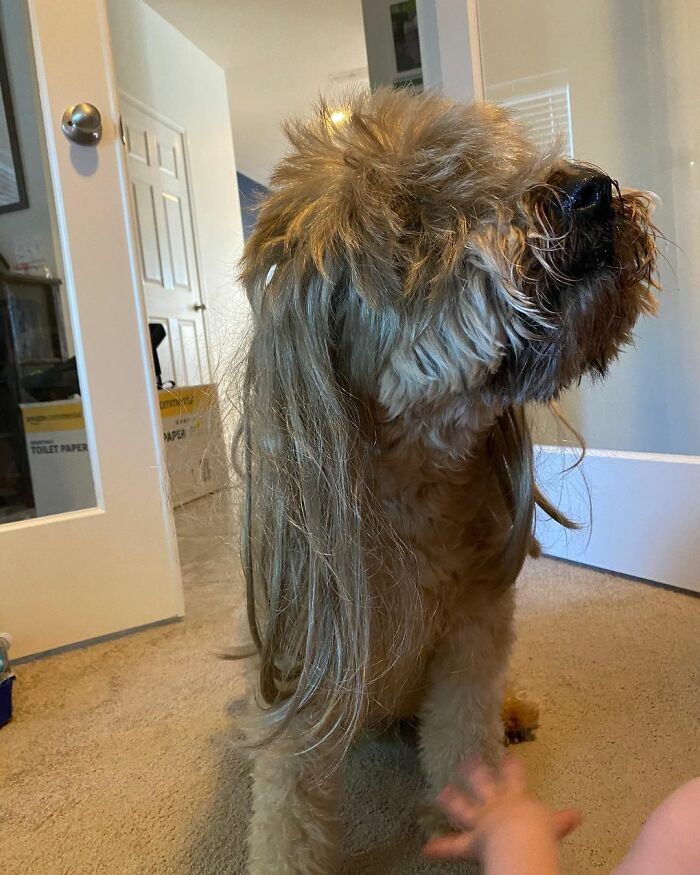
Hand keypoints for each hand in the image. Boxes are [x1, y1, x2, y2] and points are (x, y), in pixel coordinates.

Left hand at [423, 755, 580, 862]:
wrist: (519, 841)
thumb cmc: (539, 832)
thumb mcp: (556, 825)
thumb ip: (565, 820)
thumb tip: (579, 814)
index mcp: (516, 799)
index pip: (516, 778)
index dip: (512, 766)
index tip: (508, 753)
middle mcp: (496, 805)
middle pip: (484, 784)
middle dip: (475, 771)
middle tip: (466, 758)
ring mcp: (481, 821)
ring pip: (464, 808)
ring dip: (452, 800)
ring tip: (440, 793)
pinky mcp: (472, 841)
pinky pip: (454, 846)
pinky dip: (441, 848)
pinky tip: (426, 848)